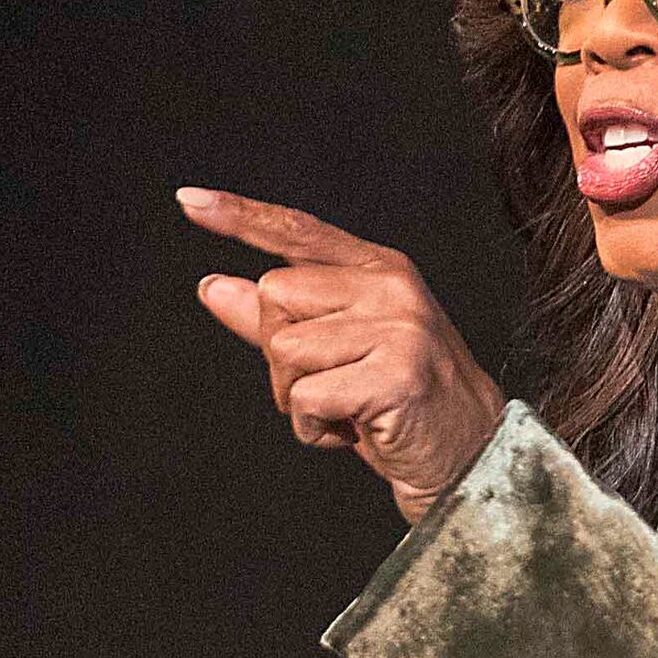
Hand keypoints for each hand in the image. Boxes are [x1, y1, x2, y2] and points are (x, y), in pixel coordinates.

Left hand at [183, 187, 506, 522]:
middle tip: (330, 387)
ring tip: (347, 410)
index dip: (241, 216)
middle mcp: (390, 286)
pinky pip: (306, 398)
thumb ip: (276, 319)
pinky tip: (353, 432)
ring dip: (297, 400)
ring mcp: (397, 327)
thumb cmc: (398, 405)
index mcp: (379, 269)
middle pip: (274, 296)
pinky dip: (314, 428)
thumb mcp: (335, 353)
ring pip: (284, 351)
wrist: (469, 458)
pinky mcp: (394, 374)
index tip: (188, 200)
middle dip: (280, 356)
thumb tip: (212, 286)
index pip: (298, 231)